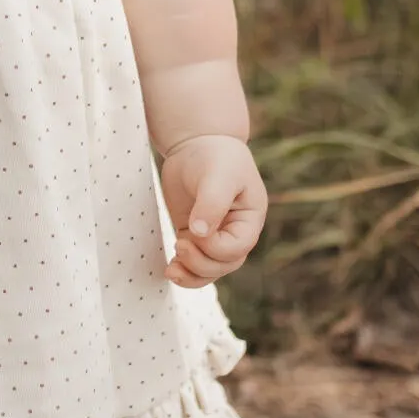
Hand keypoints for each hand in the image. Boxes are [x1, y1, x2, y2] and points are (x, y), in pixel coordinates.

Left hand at [160, 133, 266, 288]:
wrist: (198, 143)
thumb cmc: (216, 156)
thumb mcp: (219, 175)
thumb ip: (212, 203)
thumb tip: (199, 234)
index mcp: (249, 220)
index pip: (236, 248)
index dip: (214, 247)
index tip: (194, 230)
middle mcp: (235, 232)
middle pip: (223, 265)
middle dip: (201, 264)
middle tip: (180, 244)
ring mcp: (214, 236)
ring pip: (208, 270)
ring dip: (191, 274)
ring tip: (172, 269)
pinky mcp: (194, 235)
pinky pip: (192, 262)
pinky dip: (182, 270)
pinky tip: (169, 269)